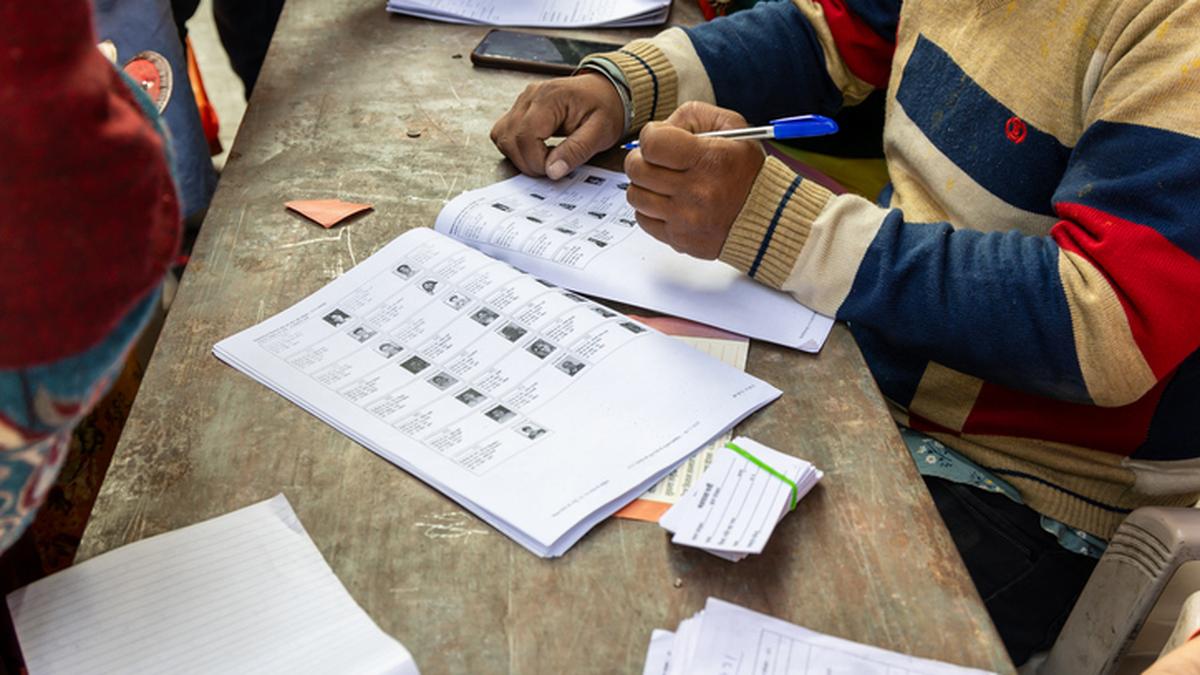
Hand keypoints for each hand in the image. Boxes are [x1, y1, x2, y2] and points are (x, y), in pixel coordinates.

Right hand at [490, 72, 624, 179]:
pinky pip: (505, 132)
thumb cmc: (606, 108)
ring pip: (502, 136)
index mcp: (550, 98)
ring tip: (545, 158)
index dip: (536, 161)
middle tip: (552, 166)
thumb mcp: (601, 132)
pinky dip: (516, 147)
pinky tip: (537, 149)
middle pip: (509, 138)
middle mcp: (531, 96)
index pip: (525, 136)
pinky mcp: (521, 108)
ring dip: (519, 155)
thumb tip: (552, 171)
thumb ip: (576, 151)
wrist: (607, 91)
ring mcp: (523, 101)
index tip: (555, 169)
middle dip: (528, 162)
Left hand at [624, 102, 764, 258]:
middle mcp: (696, 191)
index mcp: (709, 160)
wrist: (769, 218)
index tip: (661, 139)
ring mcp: (685, 219)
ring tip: (664, 182)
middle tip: (658, 161)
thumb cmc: (747, 172)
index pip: (652, 143)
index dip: (651, 136)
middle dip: (643, 159)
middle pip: (636, 169)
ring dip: (645, 185)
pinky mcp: (678, 239)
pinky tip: (668, 202)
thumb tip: (660, 127)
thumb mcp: (732, 127)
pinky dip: (650, 209)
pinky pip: (643, 219)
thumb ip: (692, 116)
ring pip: (635, 195)